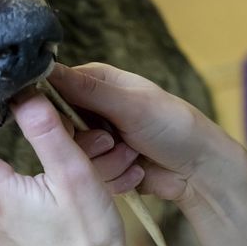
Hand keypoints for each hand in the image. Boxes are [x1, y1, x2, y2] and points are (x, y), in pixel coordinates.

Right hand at [49, 63, 246, 245]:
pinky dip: (113, 177)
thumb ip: (88, 90)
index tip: (64, 124)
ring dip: (105, 161)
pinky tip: (136, 172)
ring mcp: (99, 139)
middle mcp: (94, 108)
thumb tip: (44, 68)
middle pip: (59, 128)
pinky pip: (89, 176)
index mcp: (98, 82)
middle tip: (110, 141)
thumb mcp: (131, 105)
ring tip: (133, 156)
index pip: (55, 88)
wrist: (201, 172)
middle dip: (86, 142)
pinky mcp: (105, 166)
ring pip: (73, 156)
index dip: (52, 109)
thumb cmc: (174, 127)